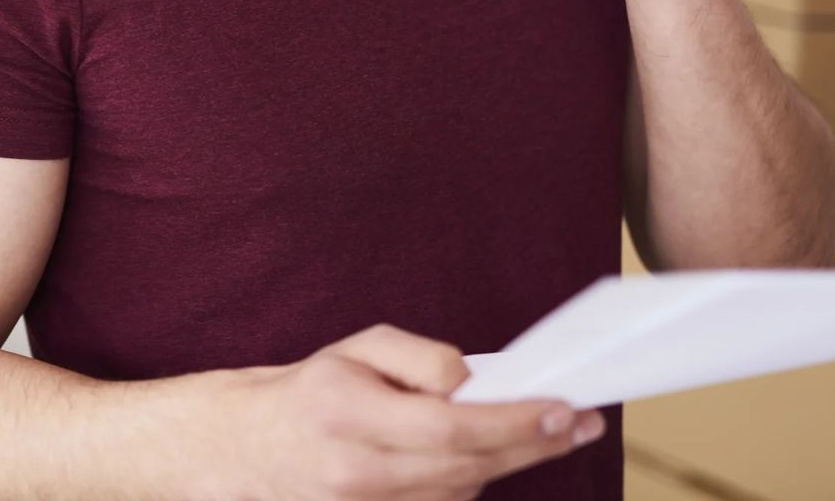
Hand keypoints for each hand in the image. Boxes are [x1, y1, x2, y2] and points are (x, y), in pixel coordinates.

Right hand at [227, 324, 603, 499]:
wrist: (254, 447)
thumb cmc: (314, 389)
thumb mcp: (358, 348)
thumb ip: (421, 359)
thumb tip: (475, 383)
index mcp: (348, 414)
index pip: (448, 427)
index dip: (511, 422)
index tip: (562, 408)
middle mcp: (358, 471)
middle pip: (467, 466)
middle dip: (532, 443)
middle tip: (581, 422)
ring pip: (462, 489)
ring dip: (507, 459)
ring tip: (544, 428)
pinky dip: (473, 476)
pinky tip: (489, 452)